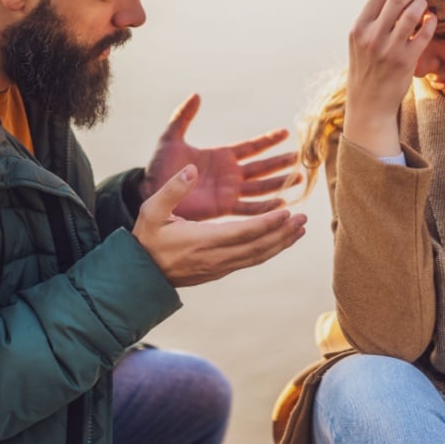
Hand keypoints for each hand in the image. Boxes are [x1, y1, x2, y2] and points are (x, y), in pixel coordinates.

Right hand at [133, 165, 307, 286]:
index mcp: (204, 240)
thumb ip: (172, 189)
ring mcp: (219, 266)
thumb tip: (190, 169)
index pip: (245, 232)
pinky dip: (269, 249)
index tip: (287, 212)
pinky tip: (278, 241)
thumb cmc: (146, 239)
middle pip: (259, 246)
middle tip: (304, 219)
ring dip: (281, 243)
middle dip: (283, 233)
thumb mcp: (151, 210)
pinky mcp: (219, 270)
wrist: (140, 274)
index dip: (269, 223)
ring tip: (300, 230)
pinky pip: (250, 260)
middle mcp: (217, 257)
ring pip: (258, 255)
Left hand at [139, 94, 299, 220]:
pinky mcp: (224, 208)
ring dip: (279, 183)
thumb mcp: (171, 138)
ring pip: (261, 187)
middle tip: (300, 157)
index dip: (268, 140)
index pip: (251, 146)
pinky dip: (265, 207)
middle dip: (280, 162)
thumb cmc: (159, 166)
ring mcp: (229, 191)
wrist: (151, 192)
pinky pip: (249, 208)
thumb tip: (196, 95)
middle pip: (262, 167)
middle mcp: (229, 174)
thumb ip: (183, 117)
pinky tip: (281, 203)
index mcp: (221, 156)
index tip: (285, 132)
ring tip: (299, 179)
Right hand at [344, 0, 435, 156]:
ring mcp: (389, 49)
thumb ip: (368, 22)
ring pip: (412, 12)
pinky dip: (431, 22)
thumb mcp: (357, 44)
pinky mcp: (406, 60)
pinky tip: (431, 21)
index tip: (401, 0)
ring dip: (422, 5)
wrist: (369, 105)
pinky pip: (424, 32)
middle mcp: (371, 37)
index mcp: (358, 30)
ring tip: (425, 8)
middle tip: (416, 0)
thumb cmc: (366, 71)